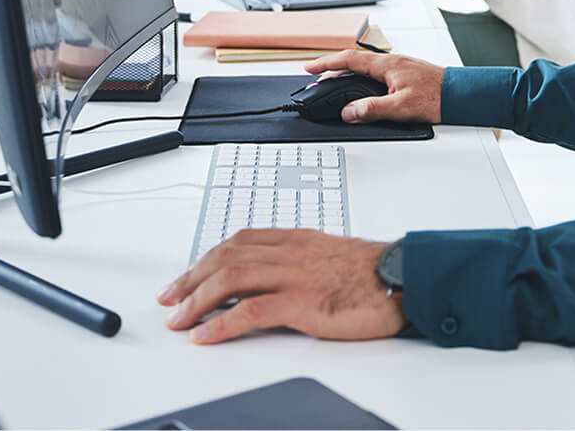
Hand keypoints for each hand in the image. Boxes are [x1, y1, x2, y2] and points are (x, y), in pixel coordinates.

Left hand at [158, 230, 403, 343]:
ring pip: (232, 278)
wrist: (406, 277)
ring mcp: (296, 274)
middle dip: (191, 278)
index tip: (186, 278)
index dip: (207, 258)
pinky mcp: (304, 302)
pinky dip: (222, 323)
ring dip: (197, 300)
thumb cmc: (376, 274)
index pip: (241, 240)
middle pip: (227, 256)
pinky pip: (252, 311)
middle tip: (169, 299)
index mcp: (298, 239)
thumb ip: (302, 264)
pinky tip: (206, 335)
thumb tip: (275, 283)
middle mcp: (292, 251)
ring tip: (178, 320)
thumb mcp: (332, 259)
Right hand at [304, 50, 444, 123]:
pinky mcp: (405, 74)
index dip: (326, 63)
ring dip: (347, 74)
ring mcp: (399, 66)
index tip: (309, 67)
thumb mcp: (400, 107)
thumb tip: (348, 112)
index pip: (349, 59)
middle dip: (332, 69)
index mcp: (386, 64)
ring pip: (365, 67)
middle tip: (316, 80)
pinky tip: (362, 88)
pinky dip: (361, 78)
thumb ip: (371, 109)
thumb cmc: (437, 96)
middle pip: (354, 61)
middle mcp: (391, 61)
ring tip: (334, 85)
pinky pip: (375, 72)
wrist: (461, 93)